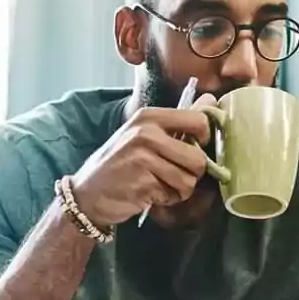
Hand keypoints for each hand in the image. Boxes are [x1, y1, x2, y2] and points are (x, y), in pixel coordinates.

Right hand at [71, 95, 214, 227]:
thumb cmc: (120, 163)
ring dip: (179, 190)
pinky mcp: (143, 183)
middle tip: (175, 174)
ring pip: (189, 180)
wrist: (87, 193)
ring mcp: (143, 158)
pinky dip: (166, 199)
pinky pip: (174, 195)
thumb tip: (211, 99)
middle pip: (198, 158)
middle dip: (192, 173)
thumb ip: (178, 120)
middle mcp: (146, 134)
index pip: (199, 121)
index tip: (194, 148)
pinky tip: (150, 194)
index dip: (205, 140)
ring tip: (160, 185)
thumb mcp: (144, 134)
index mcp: (149, 117)